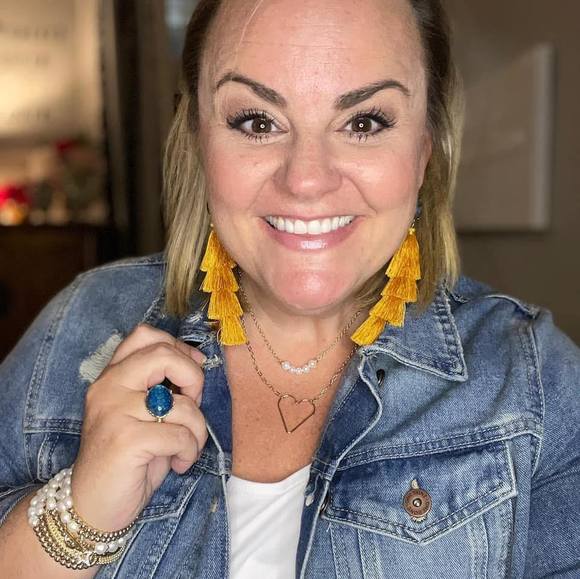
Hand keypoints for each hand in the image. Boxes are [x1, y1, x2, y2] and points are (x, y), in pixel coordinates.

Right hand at [69, 324, 208, 531]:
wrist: (92, 507)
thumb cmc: (128, 458)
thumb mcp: (141, 414)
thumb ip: (160, 387)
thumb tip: (197, 365)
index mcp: (112, 376)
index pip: (145, 335)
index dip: (179, 347)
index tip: (192, 372)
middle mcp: (108, 387)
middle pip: (164, 354)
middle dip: (194, 378)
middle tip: (193, 405)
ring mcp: (114, 412)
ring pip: (182, 404)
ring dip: (197, 430)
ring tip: (186, 448)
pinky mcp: (125, 440)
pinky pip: (179, 435)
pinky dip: (189, 451)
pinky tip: (179, 464)